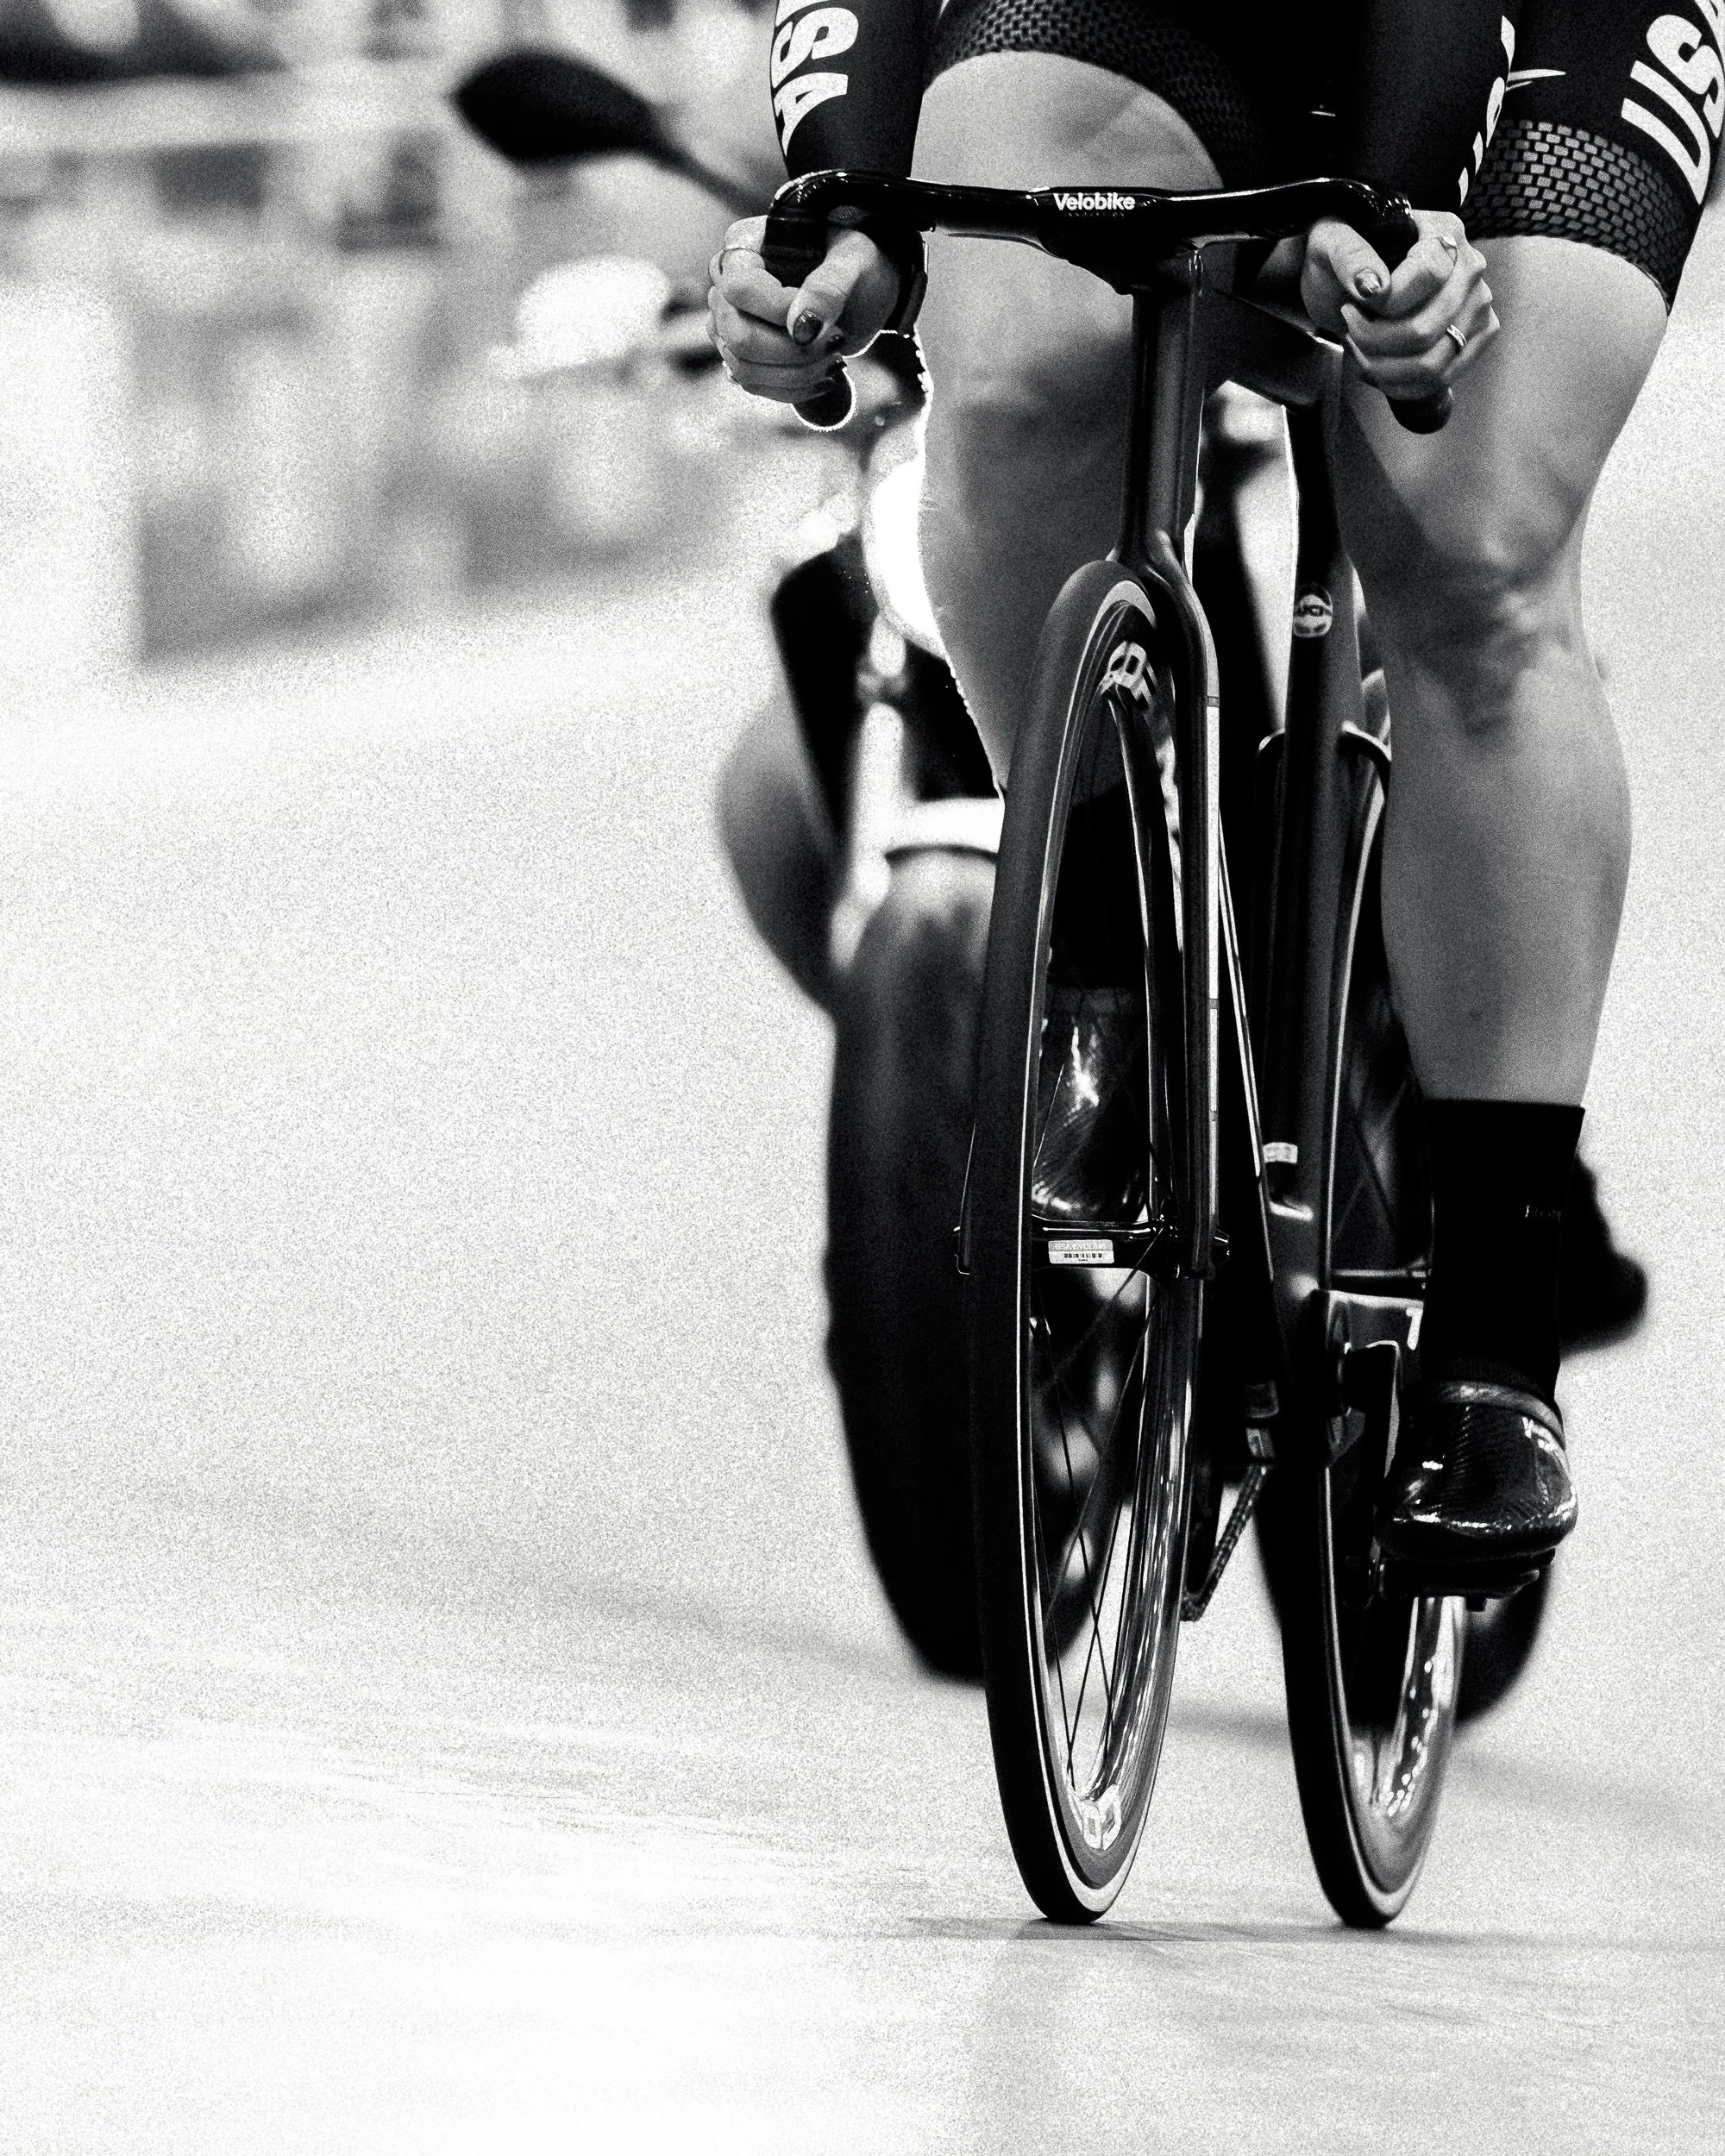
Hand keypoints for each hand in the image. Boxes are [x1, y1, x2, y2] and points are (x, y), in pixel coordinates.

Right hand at [706, 215, 900, 402]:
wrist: (864, 290)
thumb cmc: (856, 262)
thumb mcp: (853, 261)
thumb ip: (828, 287)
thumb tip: (800, 328)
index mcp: (744, 249)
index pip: (739, 290)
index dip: (778, 311)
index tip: (821, 316)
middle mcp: (727, 289)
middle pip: (738, 337)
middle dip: (792, 352)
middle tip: (835, 343)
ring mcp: (731, 326)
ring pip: (744, 368)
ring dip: (798, 374)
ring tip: (835, 359)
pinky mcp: (744, 356)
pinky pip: (755, 385)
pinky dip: (794, 388)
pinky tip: (823, 376)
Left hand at [1301, 209, 1497, 401]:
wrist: (1358, 279)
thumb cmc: (1347, 256)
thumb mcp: (1332, 242)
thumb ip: (1349, 256)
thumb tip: (1373, 287)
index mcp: (1443, 230)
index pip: (1428, 274)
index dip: (1388, 303)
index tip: (1353, 306)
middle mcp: (1470, 267)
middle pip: (1427, 329)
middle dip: (1375, 341)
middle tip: (1349, 329)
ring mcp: (1478, 304)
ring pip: (1433, 362)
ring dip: (1383, 368)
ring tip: (1359, 350)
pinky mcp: (1477, 337)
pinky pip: (1441, 378)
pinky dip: (1400, 384)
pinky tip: (1377, 367)